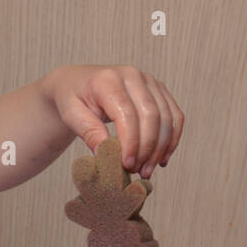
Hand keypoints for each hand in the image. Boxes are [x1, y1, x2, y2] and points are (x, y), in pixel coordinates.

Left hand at [46, 65, 183, 177]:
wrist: (77, 83)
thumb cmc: (72, 99)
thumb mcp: (72, 115)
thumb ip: (89, 133)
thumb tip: (106, 156)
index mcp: (108, 80)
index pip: (127, 113)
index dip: (131, 142)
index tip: (126, 165)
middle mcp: (132, 75)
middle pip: (152, 115)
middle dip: (147, 148)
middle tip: (137, 171)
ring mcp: (149, 81)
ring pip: (167, 117)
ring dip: (161, 148)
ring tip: (147, 170)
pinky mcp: (159, 90)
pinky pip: (174, 116)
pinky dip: (171, 139)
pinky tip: (161, 159)